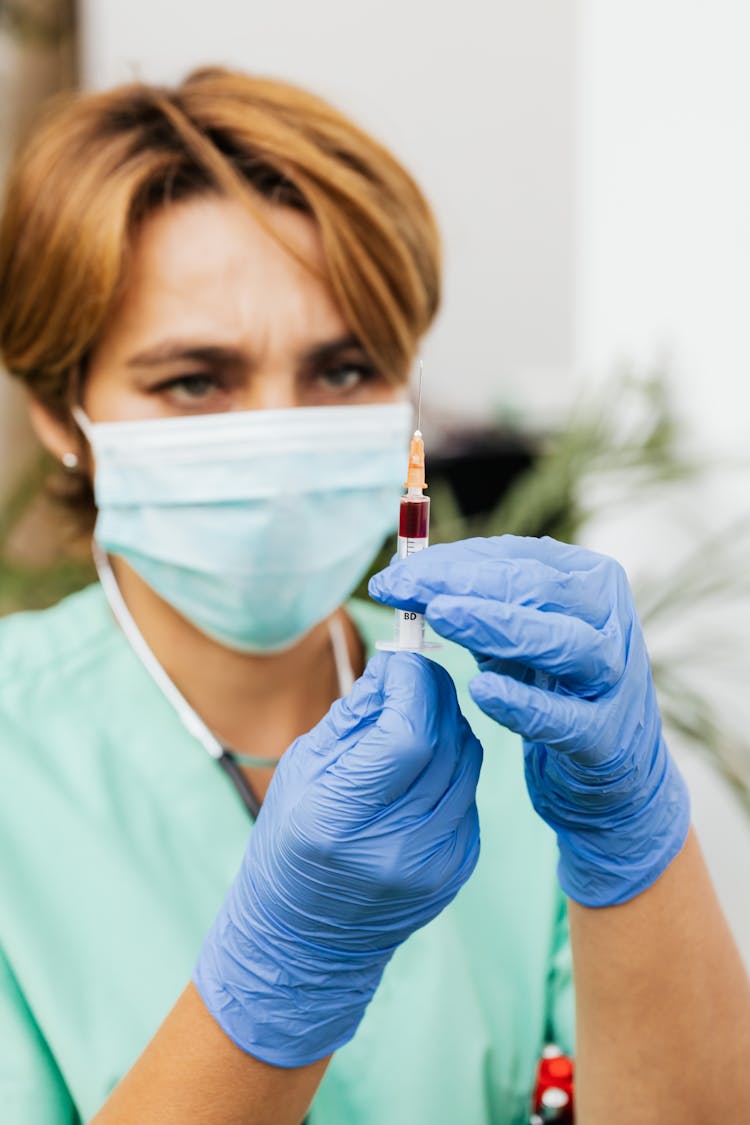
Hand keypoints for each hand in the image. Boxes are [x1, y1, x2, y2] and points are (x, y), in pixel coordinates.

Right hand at [193, 652, 481, 1066]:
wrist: (306, 942)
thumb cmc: (289, 845)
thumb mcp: (302, 771)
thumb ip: (353, 717)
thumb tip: (395, 665)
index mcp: (342, 818)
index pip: (408, 732)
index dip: (412, 683)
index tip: (401, 659)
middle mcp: (397, 845)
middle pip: (446, 741)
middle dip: (431, 693)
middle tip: (411, 677)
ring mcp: (436, 862)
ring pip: (467, 761)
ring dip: (445, 725)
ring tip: (412, 720)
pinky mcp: (459, 867)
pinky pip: (468, 791)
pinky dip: (450, 766)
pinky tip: (420, 769)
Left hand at [369, 535, 689, 906]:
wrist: (613, 765)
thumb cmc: (552, 681)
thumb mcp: (515, 631)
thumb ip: (471, 600)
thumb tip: (402, 570)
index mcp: (587, 580)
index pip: (516, 556)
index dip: (453, 559)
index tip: (396, 570)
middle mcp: (609, 620)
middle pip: (537, 587)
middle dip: (462, 582)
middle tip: (402, 585)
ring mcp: (613, 679)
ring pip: (561, 641)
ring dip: (497, 625)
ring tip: (439, 615)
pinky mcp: (605, 736)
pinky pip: (563, 717)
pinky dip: (523, 703)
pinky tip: (481, 690)